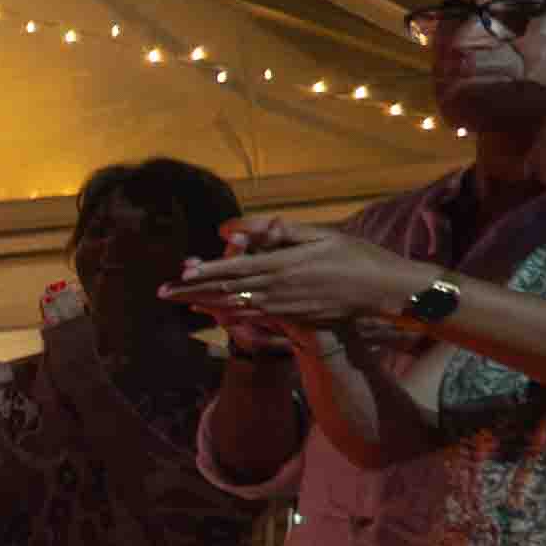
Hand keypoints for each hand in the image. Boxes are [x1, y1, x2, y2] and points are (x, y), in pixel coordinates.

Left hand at [170, 219, 427, 331]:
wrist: (384, 290)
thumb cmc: (355, 255)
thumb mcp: (318, 234)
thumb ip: (275, 231)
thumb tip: (232, 227)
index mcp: (282, 264)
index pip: (234, 267)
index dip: (205, 270)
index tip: (181, 271)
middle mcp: (277, 289)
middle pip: (225, 290)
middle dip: (191, 290)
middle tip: (161, 292)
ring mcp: (283, 307)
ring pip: (234, 306)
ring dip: (203, 304)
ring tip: (178, 302)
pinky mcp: (291, 317)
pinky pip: (253, 318)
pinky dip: (228, 315)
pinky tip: (213, 314)